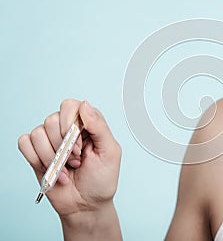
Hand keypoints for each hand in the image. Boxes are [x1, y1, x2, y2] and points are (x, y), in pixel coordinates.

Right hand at [18, 99, 121, 219]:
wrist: (86, 205)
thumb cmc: (101, 180)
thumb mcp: (110, 152)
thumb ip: (99, 127)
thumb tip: (85, 104)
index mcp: (87, 124)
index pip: (70, 106)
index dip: (71, 126)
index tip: (80, 147)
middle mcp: (68, 128)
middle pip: (52, 119)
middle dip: (64, 146)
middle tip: (76, 161)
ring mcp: (51, 140)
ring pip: (38, 133)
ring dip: (52, 157)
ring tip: (67, 169)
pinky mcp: (36, 153)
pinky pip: (25, 143)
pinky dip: (37, 160)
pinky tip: (53, 171)